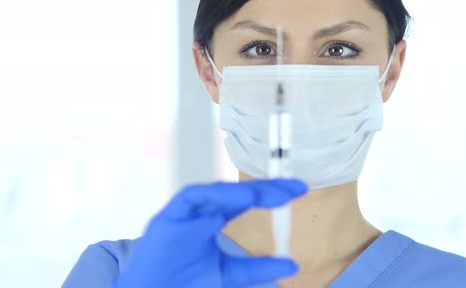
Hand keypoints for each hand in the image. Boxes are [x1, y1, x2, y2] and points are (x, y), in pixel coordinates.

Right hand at [113, 179, 306, 287]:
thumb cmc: (184, 285)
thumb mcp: (229, 276)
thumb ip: (257, 268)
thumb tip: (293, 264)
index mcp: (214, 219)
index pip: (247, 199)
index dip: (272, 192)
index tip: (300, 190)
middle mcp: (200, 212)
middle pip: (235, 191)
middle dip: (264, 187)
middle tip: (292, 188)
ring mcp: (184, 214)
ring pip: (213, 192)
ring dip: (240, 192)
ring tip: (266, 196)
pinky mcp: (166, 219)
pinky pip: (188, 200)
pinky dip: (209, 200)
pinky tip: (229, 206)